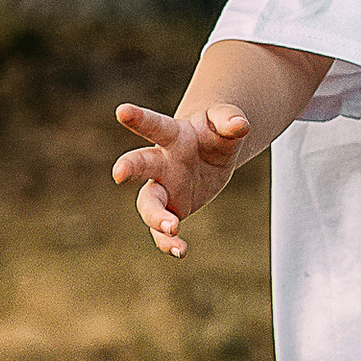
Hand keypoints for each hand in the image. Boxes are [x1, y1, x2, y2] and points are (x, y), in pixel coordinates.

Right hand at [112, 97, 249, 254]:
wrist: (211, 155)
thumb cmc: (214, 133)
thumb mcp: (225, 121)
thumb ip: (230, 119)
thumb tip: (241, 124)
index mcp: (173, 135)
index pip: (154, 124)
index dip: (138, 117)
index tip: (122, 110)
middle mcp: (160, 162)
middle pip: (140, 164)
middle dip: (128, 167)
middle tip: (119, 173)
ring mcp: (162, 188)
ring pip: (148, 204)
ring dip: (156, 217)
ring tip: (172, 227)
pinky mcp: (170, 210)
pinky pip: (162, 231)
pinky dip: (168, 242)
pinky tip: (180, 250)